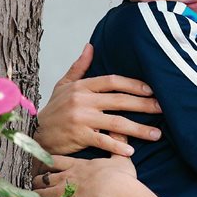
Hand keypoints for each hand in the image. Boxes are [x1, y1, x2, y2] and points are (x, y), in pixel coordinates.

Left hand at [33, 134, 169, 196]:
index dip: (47, 161)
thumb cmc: (119, 177)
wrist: (114, 192)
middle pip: (45, 177)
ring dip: (37, 193)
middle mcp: (68, 177)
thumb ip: (118, 143)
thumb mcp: (120, 158)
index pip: (56, 161)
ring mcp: (64, 192)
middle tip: (35, 180)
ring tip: (32, 195)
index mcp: (78, 165)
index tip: (42, 161)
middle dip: (39, 179)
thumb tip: (120, 130)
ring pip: (42, 192)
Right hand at [34, 44, 161, 155]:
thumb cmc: (54, 109)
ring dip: (139, 129)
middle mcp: (82, 100)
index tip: (151, 89)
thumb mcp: (64, 85)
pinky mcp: (78, 136)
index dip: (133, 84)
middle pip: (120, 100)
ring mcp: (81, 118)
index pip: (112, 81)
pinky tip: (131, 151)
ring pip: (116, 122)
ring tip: (156, 134)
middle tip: (162, 108)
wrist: (34, 134)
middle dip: (144, 105)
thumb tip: (91, 46)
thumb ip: (80, 67)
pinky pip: (103, 140)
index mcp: (82, 86)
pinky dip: (117, 146)